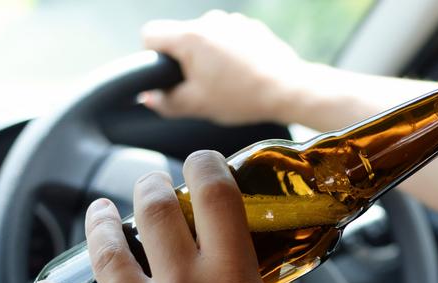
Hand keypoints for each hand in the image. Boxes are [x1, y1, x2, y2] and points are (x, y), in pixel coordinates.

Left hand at [31, 151, 305, 282]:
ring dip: (99, 222)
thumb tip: (264, 273)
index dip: (206, 164)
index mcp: (233, 282)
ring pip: (108, 251)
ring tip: (99, 211)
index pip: (215, 196)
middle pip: (153, 211)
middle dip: (149, 184)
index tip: (203, 161)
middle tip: (150, 183)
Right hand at [141, 10, 305, 124]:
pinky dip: (230, 54)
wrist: (288, 89)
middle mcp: (209, 21)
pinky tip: (243, 75)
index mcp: (190, 37)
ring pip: (206, 39)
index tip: (168, 76)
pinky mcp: (251, 27)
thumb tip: (148, 98)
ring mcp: (232, 21)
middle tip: (203, 88)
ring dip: (209, 58)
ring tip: (228, 83)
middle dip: (185, 62)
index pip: (150, 35)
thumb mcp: (198, 106)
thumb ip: (166, 102)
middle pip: (180, 38)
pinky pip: (228, 38)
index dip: (152, 57)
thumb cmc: (242, 97)